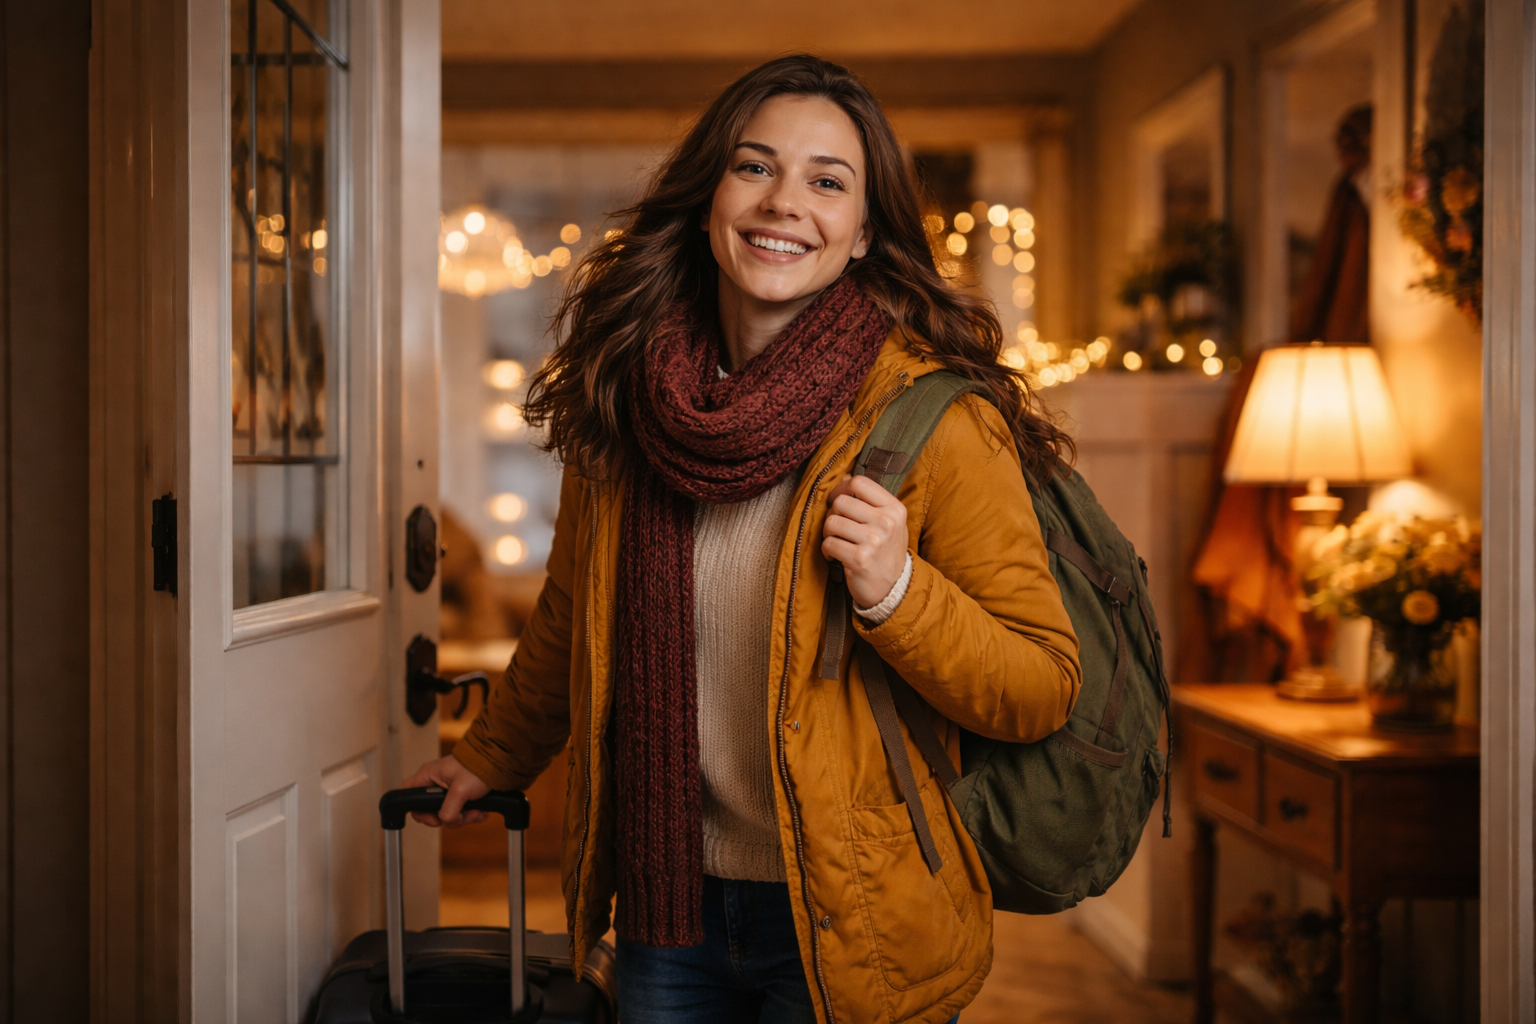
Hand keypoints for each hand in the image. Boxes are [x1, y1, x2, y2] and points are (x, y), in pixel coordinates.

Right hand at [401, 755, 491, 827]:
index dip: (418, 812)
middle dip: (449, 818)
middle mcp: (435, 783)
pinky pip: (460, 812)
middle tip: (462, 816)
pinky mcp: (460, 795)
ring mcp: (447, 790)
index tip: (435, 819)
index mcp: (428, 776)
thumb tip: (445, 820)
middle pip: (430, 811)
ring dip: (464, 818)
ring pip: (448, 814)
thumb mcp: (460, 790)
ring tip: (477, 812)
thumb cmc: (478, 767)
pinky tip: (481, 811)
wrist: (500, 762)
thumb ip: (448, 809)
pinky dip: (471, 815)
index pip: (408, 795)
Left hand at [821, 474, 907, 608]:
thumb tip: (845, 477)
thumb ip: (871, 501)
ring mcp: (874, 541)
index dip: (841, 488)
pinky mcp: (859, 559)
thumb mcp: (890, 523)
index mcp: (895, 509)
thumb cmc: (886, 552)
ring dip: (828, 534)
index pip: (859, 483)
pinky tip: (835, 556)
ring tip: (838, 542)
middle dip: (833, 515)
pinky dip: (827, 550)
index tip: (838, 500)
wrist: (894, 588)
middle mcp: (886, 522)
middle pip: (841, 502)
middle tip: (838, 529)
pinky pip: (829, 543)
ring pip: (832, 522)